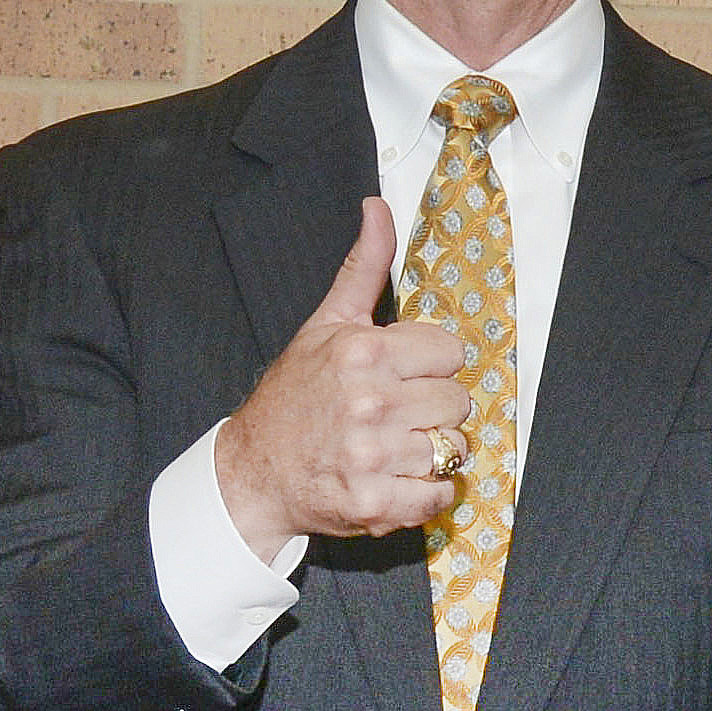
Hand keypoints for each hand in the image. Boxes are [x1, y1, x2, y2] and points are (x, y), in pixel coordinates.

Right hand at [208, 193, 473, 558]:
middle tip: (397, 413)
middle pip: (458, 401)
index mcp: (364, 353)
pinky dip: (425, 493)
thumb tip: (378, 208)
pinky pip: (438, 495)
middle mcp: (371, 403)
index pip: (451, 352)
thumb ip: (364, 268)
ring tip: (395, 446)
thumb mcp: (326, 324)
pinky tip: (395, 477)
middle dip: (433, 408)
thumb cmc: (294, 396)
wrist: (253, 469)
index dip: (430, 364)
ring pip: (454, 448)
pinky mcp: (375, 502)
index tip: (404, 375)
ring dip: (432, 452)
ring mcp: (373, 456)